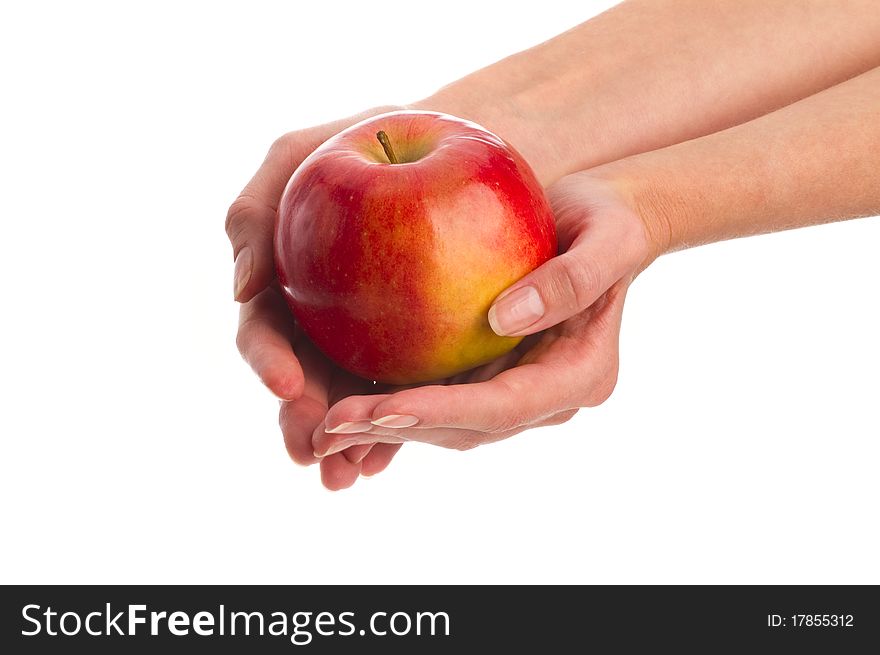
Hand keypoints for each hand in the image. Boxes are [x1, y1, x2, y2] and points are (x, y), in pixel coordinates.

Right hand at [227, 106, 407, 489]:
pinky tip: (404, 450)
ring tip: (353, 474)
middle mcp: (323, 321)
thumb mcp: (301, 154)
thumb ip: (254, 212)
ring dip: (349, 442)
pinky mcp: (424, 346)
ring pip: (356, 400)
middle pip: (306, 383)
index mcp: (284, 286)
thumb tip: (240, 288)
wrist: (456, 142)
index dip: (269, 362)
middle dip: (305, 424)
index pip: (265, 333)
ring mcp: (374, 339)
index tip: (290, 383)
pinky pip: (413, 388)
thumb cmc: (368, 134)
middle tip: (316, 454)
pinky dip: (405, 421)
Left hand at [312, 173, 652, 456]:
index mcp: (579, 376)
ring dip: (386, 428)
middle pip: (467, 428)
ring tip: (324, 425)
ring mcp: (516, 387)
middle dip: (399, 430)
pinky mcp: (488, 370)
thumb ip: (570, 281)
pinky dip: (393, 402)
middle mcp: (546, 396)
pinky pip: (437, 393)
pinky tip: (343, 397)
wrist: (604, 219)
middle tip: (329, 425)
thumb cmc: (609, 218)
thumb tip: (502, 322)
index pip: (504, 407)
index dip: (441, 412)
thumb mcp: (607, 236)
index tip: (381, 409)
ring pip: (446, 422)